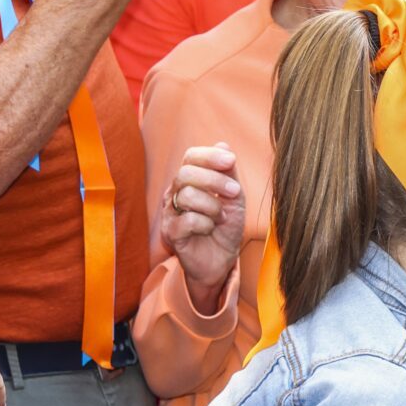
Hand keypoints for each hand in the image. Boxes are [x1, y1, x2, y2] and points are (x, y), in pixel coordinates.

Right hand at [159, 142, 243, 303]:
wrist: (221, 259)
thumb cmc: (226, 227)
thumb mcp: (234, 197)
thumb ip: (229, 173)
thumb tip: (223, 145)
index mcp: (190, 180)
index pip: (191, 157)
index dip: (209, 156)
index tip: (231, 161)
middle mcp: (176, 192)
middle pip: (186, 173)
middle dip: (215, 181)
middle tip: (234, 193)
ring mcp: (170, 212)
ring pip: (187, 196)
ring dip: (213, 207)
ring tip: (221, 218)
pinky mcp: (170, 232)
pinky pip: (187, 220)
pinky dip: (205, 224)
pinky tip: (210, 229)